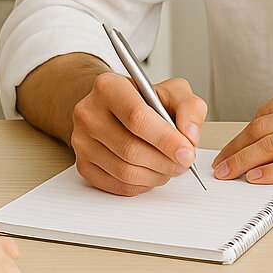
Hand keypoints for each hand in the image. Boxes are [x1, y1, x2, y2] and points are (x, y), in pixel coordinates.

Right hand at [71, 71, 207, 195]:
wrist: (116, 108)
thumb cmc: (145, 100)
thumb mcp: (173, 91)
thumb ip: (189, 108)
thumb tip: (190, 136)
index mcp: (108, 87)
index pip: (137, 117)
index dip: (165, 139)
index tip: (187, 152)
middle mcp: (89, 113)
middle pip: (131, 148)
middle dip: (165, 161)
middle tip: (183, 162)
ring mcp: (82, 141)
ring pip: (124, 171)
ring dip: (156, 175)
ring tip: (170, 166)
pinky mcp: (83, 165)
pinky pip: (117, 185)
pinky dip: (142, 185)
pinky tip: (152, 172)